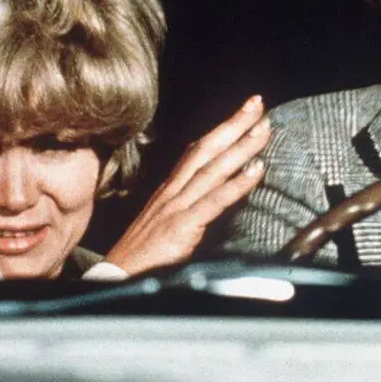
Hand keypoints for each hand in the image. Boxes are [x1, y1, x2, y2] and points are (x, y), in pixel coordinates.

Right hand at [103, 95, 269, 275]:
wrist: (117, 277)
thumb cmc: (144, 253)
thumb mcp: (165, 219)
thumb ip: (187, 202)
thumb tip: (213, 189)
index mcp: (170, 188)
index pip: (198, 150)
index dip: (221, 128)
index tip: (244, 110)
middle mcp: (174, 191)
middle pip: (207, 150)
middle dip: (233, 124)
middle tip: (257, 104)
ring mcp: (177, 206)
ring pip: (213, 169)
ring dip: (241, 147)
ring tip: (263, 129)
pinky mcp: (182, 226)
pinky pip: (214, 201)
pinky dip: (237, 184)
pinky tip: (256, 171)